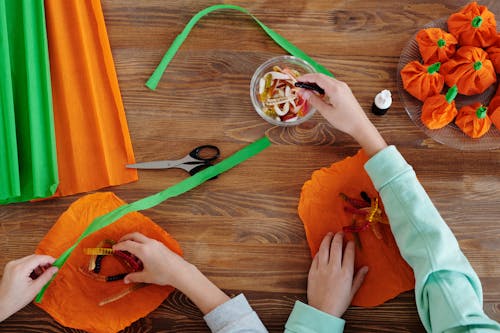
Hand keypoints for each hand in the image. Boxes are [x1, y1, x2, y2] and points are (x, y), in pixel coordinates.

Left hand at [0, 255, 57, 321]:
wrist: (2, 305)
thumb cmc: (16, 299)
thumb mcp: (35, 288)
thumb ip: (46, 276)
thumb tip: (55, 269)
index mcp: (20, 269)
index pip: (39, 258)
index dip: (49, 259)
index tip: (57, 263)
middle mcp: (14, 264)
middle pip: (34, 257)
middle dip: (44, 262)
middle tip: (52, 269)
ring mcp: (11, 265)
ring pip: (30, 259)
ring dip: (38, 265)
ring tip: (42, 275)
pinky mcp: (10, 267)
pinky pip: (24, 262)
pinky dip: (31, 267)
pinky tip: (34, 275)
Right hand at [113, 232, 229, 314]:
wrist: (179, 271)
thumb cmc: (162, 274)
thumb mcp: (146, 276)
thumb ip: (134, 277)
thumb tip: (126, 280)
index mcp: (143, 250)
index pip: (127, 244)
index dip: (119, 246)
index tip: (114, 249)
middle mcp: (149, 243)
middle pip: (134, 235)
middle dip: (125, 238)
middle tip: (120, 244)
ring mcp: (156, 243)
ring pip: (142, 237)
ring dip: (134, 241)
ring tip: (131, 252)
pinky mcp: (161, 245)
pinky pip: (148, 241)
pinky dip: (141, 243)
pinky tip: (142, 255)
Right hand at [298, 74, 386, 156]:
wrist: (360, 125)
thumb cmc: (345, 120)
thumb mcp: (326, 111)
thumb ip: (314, 100)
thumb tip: (304, 92)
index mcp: (335, 88)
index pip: (317, 78)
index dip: (306, 78)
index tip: (298, 81)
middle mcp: (340, 85)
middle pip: (322, 77)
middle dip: (310, 80)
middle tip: (300, 86)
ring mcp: (344, 87)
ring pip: (326, 80)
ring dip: (316, 83)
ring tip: (307, 90)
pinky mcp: (345, 91)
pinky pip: (331, 84)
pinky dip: (322, 86)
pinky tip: (318, 93)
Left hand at [307, 232, 368, 317]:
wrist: (322, 311)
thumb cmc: (339, 303)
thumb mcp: (352, 291)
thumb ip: (359, 278)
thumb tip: (366, 268)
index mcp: (346, 273)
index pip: (349, 253)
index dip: (350, 245)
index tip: (350, 241)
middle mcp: (334, 268)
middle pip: (336, 247)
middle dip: (339, 237)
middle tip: (340, 233)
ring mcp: (322, 269)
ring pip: (324, 248)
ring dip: (327, 239)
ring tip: (330, 234)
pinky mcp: (312, 271)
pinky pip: (316, 257)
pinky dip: (319, 251)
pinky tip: (322, 248)